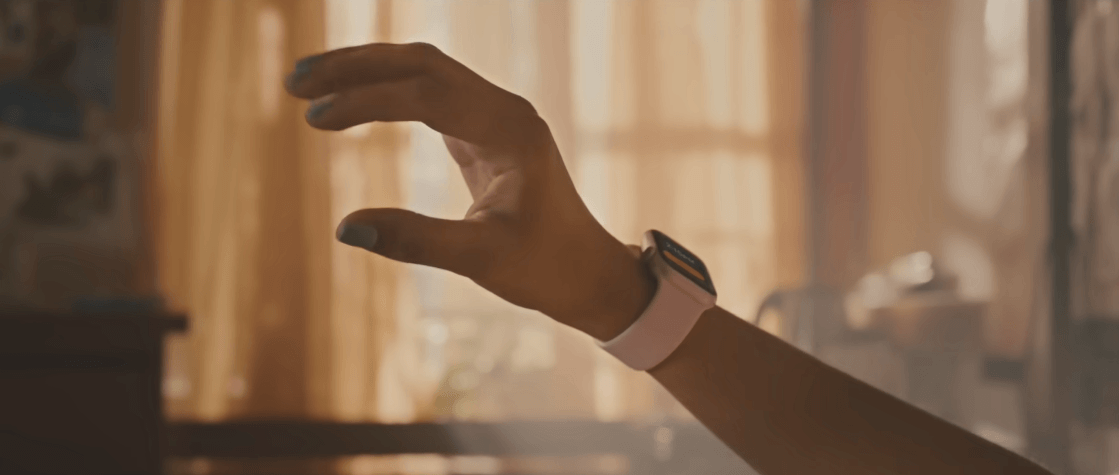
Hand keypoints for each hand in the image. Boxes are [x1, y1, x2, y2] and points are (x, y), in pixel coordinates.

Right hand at [284, 43, 653, 340]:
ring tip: (309, 86)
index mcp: (510, 130)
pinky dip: (387, 93)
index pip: (427, 95)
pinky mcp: (485, 131)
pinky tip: (351, 103)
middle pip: (422, 63)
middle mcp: (505, 109)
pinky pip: (430, 95)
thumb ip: (416, 240)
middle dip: (357, 66)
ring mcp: (496, 116)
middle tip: (297, 82)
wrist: (588, 273)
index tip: (314, 119)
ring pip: (425, 72)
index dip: (367, 102)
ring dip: (368, 71)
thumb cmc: (545, 267)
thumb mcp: (481, 259)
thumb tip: (345, 229)